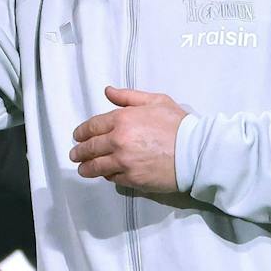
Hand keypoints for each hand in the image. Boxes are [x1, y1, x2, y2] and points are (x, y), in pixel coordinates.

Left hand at [69, 87, 184, 191]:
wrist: (195, 152)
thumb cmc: (178, 124)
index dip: (81, 132)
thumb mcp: (155, 101)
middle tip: (75, 154)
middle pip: (90, 147)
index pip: (92, 126)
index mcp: (122, 119)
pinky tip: (104, 174)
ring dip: (86, 168)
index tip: (77, 136)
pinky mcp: (131, 179)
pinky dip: (105, 175)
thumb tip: (107, 91)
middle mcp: (118, 141)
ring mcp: (123, 162)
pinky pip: (111, 178)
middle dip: (79, 151)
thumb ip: (128, 97)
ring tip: (82, 169)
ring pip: (96, 166)